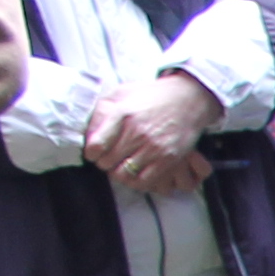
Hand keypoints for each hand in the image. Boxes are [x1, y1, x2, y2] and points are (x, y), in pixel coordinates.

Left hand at [84, 73, 216, 195]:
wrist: (187, 99)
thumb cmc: (150, 96)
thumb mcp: (120, 93)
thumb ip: (101, 111)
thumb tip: (87, 134)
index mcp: (121, 114)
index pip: (95, 146)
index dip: (91, 153)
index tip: (95, 151)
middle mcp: (136, 132)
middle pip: (108, 162)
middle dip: (105, 163)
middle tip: (109, 159)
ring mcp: (153, 147)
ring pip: (124, 175)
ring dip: (120, 173)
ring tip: (122, 166)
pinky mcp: (168, 159)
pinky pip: (145, 181)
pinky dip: (137, 181)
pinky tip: (137, 172)